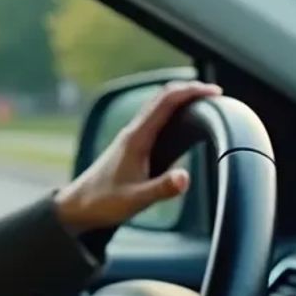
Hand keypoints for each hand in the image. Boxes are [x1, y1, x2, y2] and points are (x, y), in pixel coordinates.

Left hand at [54, 81, 222, 235]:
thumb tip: (185, 178)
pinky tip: (183, 121)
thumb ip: (162, 189)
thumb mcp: (137, 200)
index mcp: (136, 138)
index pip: (166, 102)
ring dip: (180, 98)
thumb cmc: (104, 202)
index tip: (215, 91)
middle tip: (216, 93)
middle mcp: (133, 132)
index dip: (191, 91)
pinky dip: (171, 111)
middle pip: (162, 97)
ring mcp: (131, 137)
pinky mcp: (132, 145)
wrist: (79, 205)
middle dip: (189, 89)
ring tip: (206, 102)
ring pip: (157, 106)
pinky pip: (154, 119)